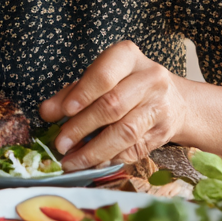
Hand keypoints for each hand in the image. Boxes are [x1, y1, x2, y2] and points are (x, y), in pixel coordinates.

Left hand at [39, 40, 188, 170]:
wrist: (175, 99)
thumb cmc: (125, 83)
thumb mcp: (98, 78)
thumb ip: (70, 93)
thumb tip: (46, 112)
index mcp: (127, 57)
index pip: (103, 76)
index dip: (83, 94)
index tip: (64, 111)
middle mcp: (149, 79)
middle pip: (111, 106)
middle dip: (81, 128)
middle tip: (60, 144)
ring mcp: (160, 106)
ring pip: (124, 132)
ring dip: (94, 150)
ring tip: (72, 160)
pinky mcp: (164, 131)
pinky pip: (134, 149)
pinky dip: (111, 158)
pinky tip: (93, 163)